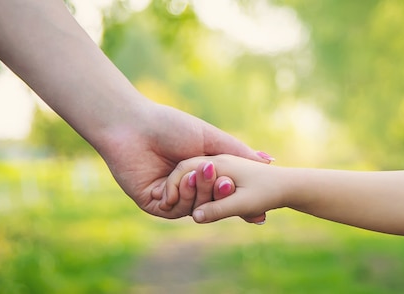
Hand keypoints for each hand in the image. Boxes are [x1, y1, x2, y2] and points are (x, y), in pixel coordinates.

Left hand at [94, 103, 272, 218]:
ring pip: (194, 208)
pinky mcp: (152, 203)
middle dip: (220, 193)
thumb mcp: (212, 139)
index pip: (223, 192)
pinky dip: (181, 198)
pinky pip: (173, 210)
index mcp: (201, 173)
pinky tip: (181, 181)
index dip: (237, 195)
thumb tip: (269, 160)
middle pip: (211, 203)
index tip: (257, 200)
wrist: (134, 126)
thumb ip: (240, 152)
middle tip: (227, 183)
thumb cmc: (172, 126)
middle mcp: (187, 188)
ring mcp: (170, 197)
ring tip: (200, 173)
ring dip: (200, 193)